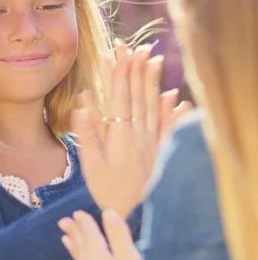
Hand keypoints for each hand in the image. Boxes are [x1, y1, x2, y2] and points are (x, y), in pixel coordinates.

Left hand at [58, 210, 140, 259]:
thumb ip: (119, 238)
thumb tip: (108, 212)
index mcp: (101, 259)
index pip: (91, 236)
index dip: (85, 224)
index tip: (77, 212)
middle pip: (82, 248)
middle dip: (75, 233)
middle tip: (63, 221)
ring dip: (73, 250)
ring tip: (64, 239)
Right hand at [72, 39, 191, 215]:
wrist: (134, 213)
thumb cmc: (107, 190)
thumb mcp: (91, 164)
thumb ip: (88, 133)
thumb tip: (84, 102)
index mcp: (120, 135)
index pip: (120, 97)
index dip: (120, 73)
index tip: (120, 52)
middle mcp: (139, 133)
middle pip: (138, 96)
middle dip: (136, 69)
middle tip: (136, 46)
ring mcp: (152, 141)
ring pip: (153, 105)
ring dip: (152, 82)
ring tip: (154, 60)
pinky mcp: (159, 151)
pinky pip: (168, 126)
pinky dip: (172, 110)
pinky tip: (176, 97)